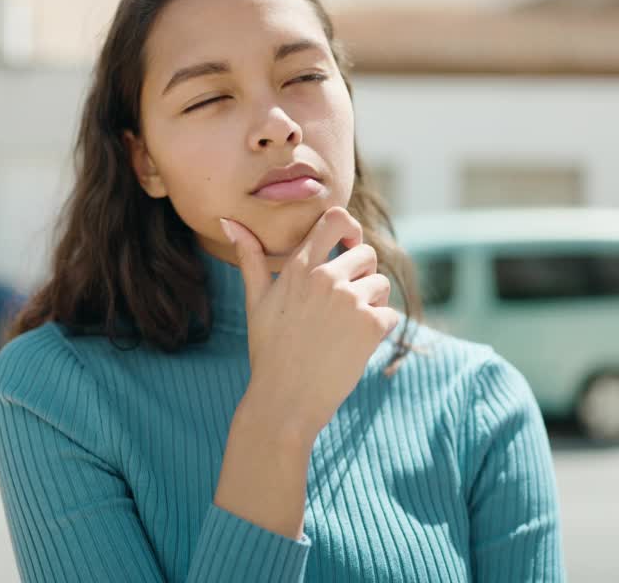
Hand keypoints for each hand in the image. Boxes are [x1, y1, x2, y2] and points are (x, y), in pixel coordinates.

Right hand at [220, 206, 400, 442]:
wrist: (284, 401)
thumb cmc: (269, 351)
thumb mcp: (256, 301)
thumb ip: (250, 258)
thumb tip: (229, 222)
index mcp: (299, 267)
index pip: (335, 219)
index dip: (350, 229)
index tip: (348, 246)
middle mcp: (325, 277)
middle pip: (366, 253)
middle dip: (362, 274)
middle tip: (343, 305)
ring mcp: (350, 300)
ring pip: (380, 285)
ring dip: (372, 304)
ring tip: (345, 329)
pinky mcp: (371, 324)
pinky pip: (389, 314)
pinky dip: (378, 330)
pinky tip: (353, 347)